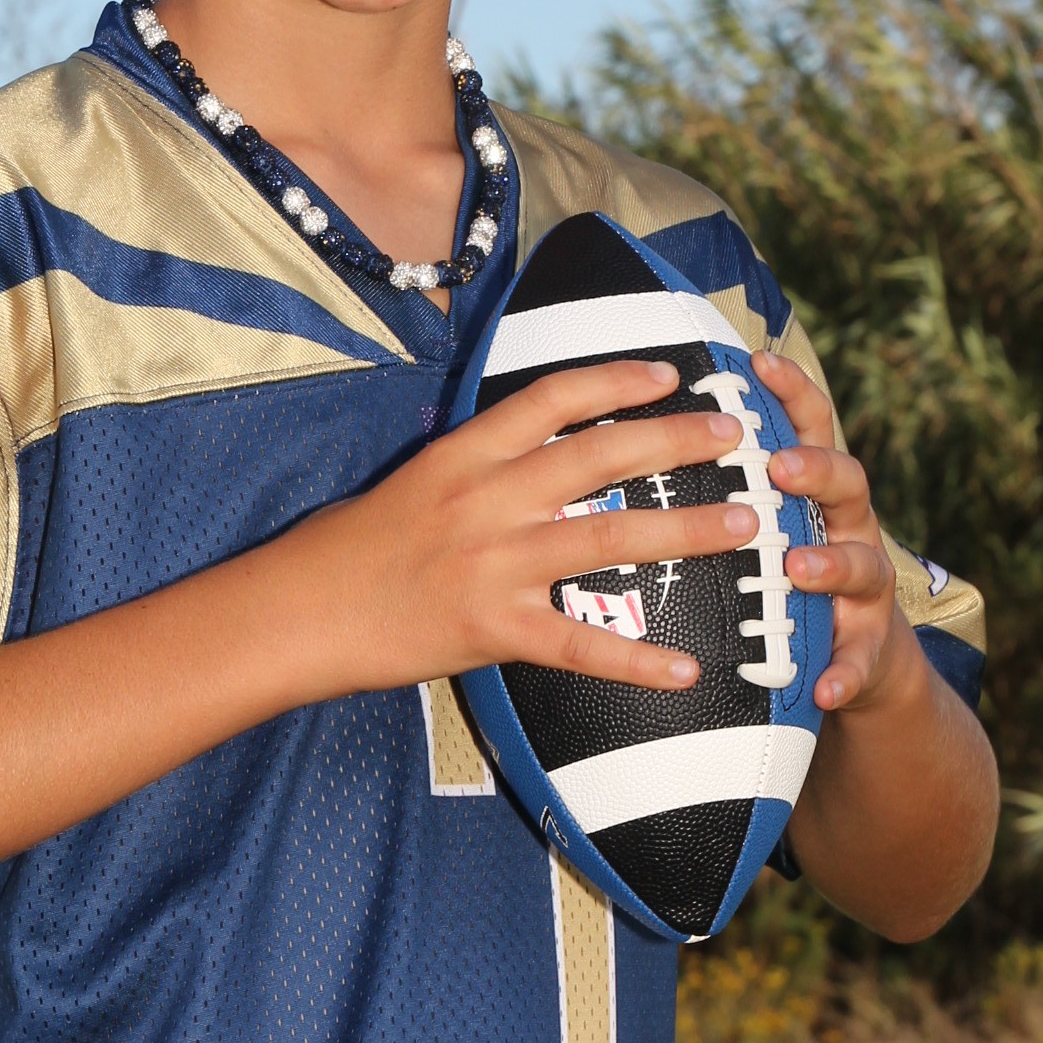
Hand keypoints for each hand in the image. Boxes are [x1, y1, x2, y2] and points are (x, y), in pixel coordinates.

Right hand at [289, 361, 747, 697]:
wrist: (298, 612)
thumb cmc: (350, 548)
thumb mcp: (414, 481)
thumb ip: (478, 466)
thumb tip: (538, 449)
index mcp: (464, 454)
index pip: (552, 398)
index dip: (617, 379)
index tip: (670, 373)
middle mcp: (485, 499)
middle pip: (599, 456)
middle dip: (676, 440)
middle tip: (734, 434)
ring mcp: (491, 564)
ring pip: (608, 538)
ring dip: (684, 531)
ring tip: (743, 526)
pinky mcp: (491, 628)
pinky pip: (580, 645)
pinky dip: (637, 660)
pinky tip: (687, 669)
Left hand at [747, 350, 914, 715]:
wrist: (852, 657)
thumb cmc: (785, 572)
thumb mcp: (765, 521)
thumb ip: (727, 483)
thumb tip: (645, 429)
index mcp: (815, 491)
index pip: (808, 426)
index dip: (791, 392)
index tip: (758, 362)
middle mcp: (848, 528)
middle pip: (848, 482)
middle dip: (816, 469)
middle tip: (780, 466)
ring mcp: (865, 588)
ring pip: (865, 566)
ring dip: (831, 565)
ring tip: (799, 569)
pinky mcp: (867, 648)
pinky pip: (859, 660)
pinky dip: (844, 671)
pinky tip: (825, 686)